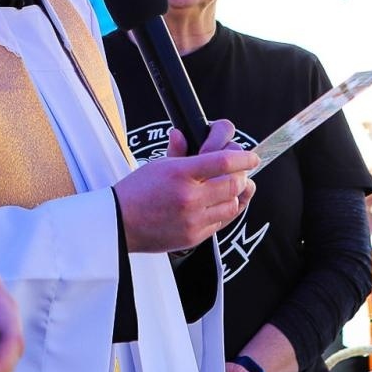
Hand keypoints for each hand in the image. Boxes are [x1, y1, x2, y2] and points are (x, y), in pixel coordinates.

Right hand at [115, 119, 257, 253]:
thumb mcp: (156, 166)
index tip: (252, 156)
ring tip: (228, 188)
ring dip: (235, 194)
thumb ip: (178, 152)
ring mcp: (193, 219)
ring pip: (232, 205)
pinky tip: (217, 204)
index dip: (244, 157)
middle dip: (242, 175)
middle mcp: (189, 197)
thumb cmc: (135, 193)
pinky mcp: (194, 237)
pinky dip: (224, 211)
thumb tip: (183, 134)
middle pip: (234, 184)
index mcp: (180, 173)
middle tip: (240, 172)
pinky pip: (221, 223)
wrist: (119, 224)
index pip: (224, 162)